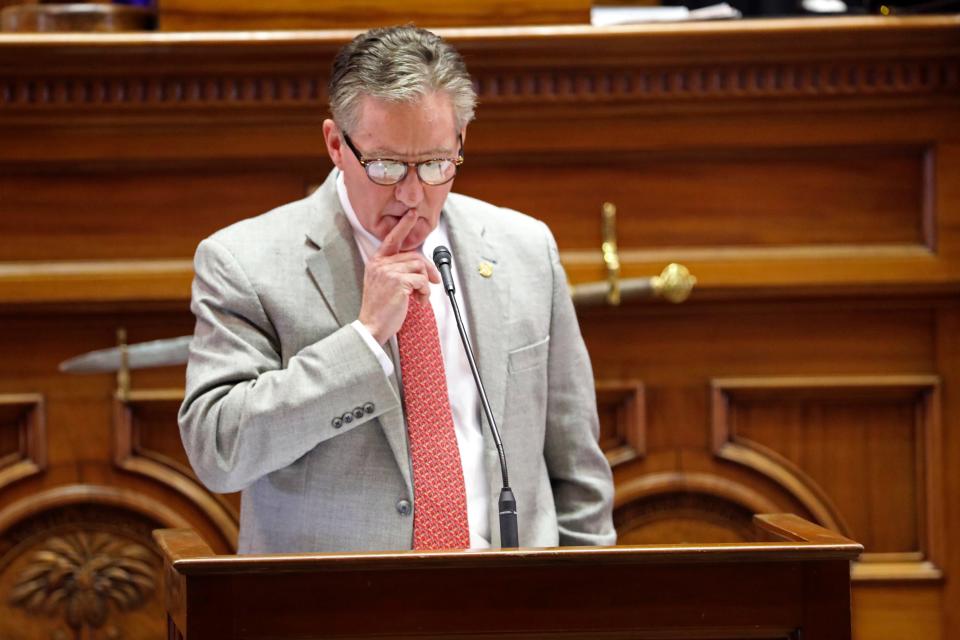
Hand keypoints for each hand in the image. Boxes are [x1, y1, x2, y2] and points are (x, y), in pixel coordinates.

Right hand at [358, 211, 440, 343]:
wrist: (371, 327)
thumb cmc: (379, 309)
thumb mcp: (384, 284)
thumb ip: (396, 270)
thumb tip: (420, 265)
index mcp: (376, 262)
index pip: (392, 238)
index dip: (404, 225)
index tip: (413, 214)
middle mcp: (380, 264)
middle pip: (414, 256)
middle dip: (428, 270)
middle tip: (434, 282)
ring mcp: (388, 272)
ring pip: (420, 267)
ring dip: (426, 284)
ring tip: (420, 297)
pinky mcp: (398, 282)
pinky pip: (422, 280)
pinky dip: (425, 292)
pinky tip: (418, 302)